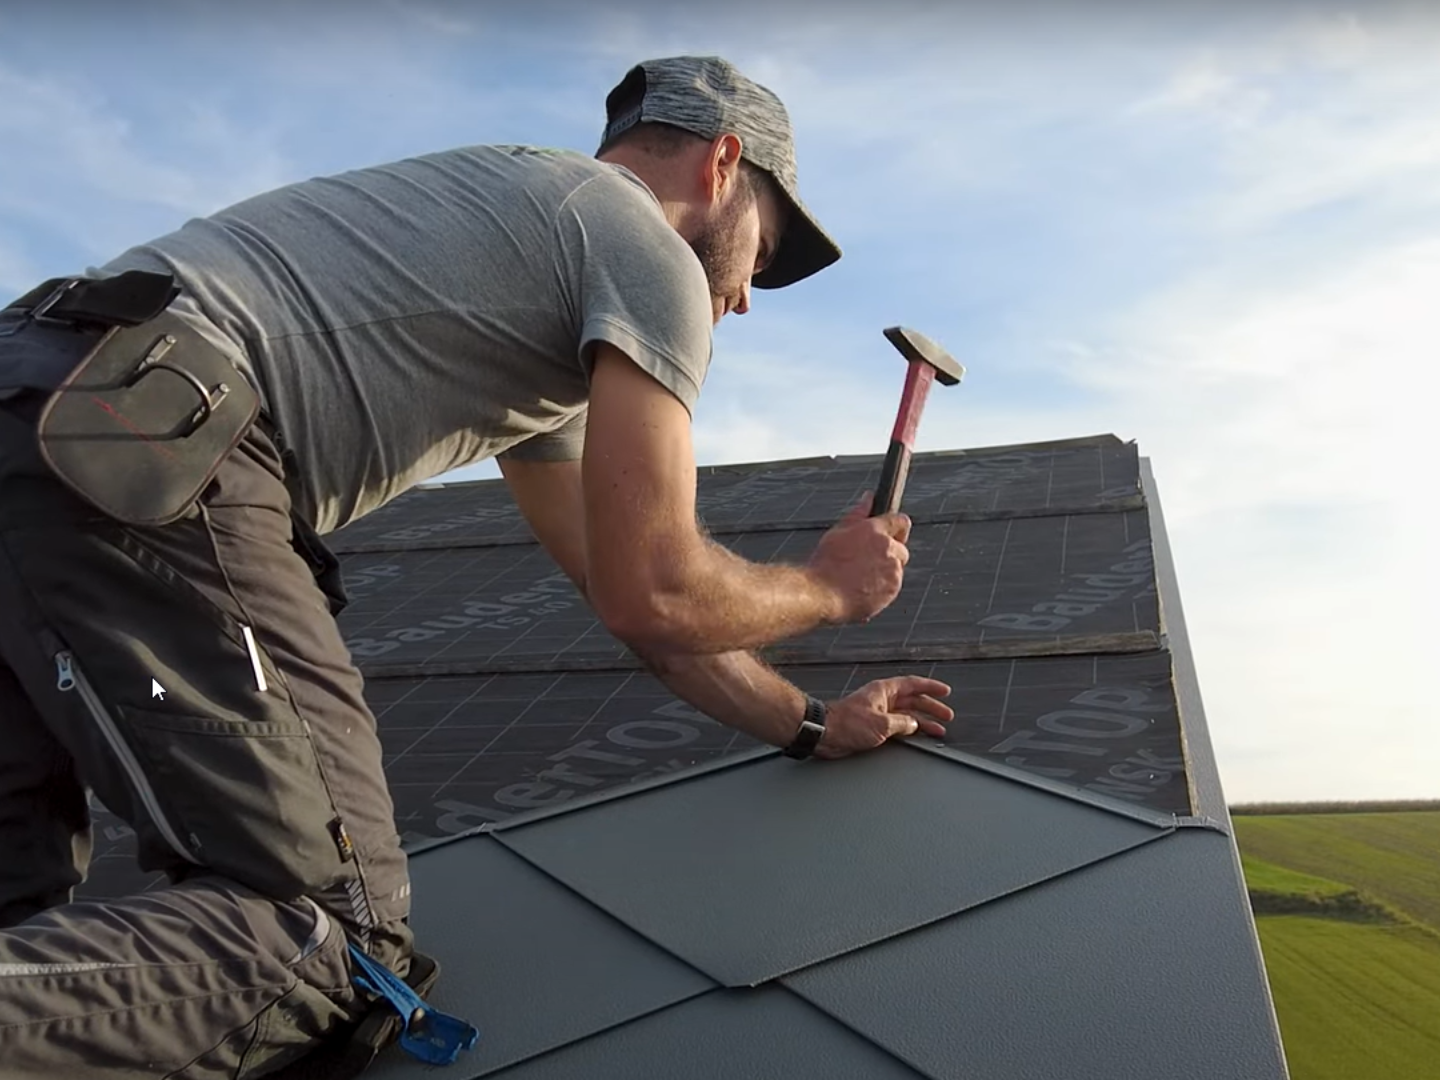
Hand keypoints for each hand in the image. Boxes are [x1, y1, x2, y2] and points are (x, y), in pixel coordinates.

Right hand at [808, 493, 910, 623]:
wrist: (822, 593)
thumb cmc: (825, 564)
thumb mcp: (838, 532)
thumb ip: (858, 513)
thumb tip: (869, 498)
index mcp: (875, 530)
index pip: (901, 521)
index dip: (897, 528)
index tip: (893, 534)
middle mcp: (888, 548)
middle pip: (901, 548)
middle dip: (890, 553)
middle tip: (868, 561)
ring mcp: (892, 570)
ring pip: (896, 569)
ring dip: (885, 572)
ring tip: (860, 577)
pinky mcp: (892, 589)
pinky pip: (893, 587)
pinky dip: (883, 588)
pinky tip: (863, 588)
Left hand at [812, 676, 953, 759]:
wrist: (825, 733)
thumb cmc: (846, 723)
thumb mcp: (881, 724)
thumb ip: (902, 723)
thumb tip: (913, 724)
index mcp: (884, 691)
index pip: (913, 684)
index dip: (930, 687)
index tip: (945, 691)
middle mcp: (882, 700)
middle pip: (913, 700)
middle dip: (931, 707)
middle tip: (947, 715)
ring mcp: (878, 713)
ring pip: (907, 714)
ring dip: (923, 721)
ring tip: (938, 729)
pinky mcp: (873, 726)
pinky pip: (898, 725)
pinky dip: (910, 730)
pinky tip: (917, 736)